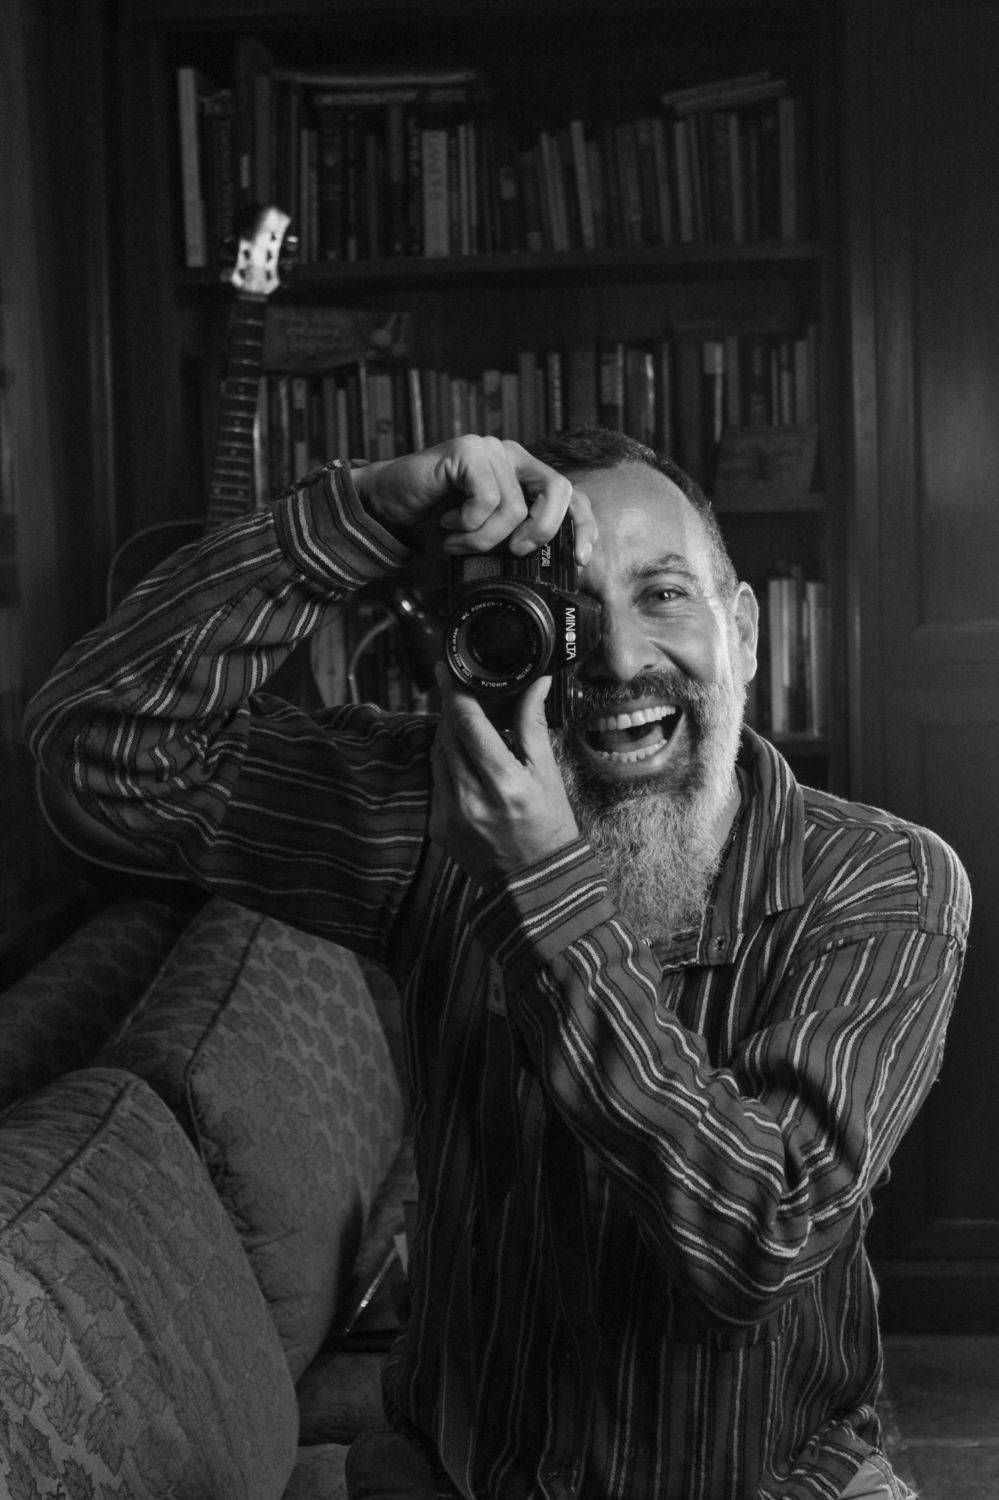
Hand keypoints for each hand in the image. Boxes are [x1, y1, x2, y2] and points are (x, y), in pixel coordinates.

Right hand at [352, 435, 595, 564]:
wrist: (388, 513)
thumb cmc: (436, 528)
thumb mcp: (487, 543)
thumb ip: (518, 544)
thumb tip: (555, 568)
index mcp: (525, 477)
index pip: (572, 495)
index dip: (583, 526)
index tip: (580, 560)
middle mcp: (513, 457)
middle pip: (557, 490)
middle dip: (541, 531)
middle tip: (513, 551)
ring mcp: (491, 450)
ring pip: (515, 505)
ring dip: (484, 538)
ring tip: (458, 541)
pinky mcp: (468, 449)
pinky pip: (487, 497)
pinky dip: (469, 522)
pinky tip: (448, 523)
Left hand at [428, 668, 580, 888]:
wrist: (535, 880)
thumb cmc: (549, 823)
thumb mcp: (547, 772)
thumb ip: (531, 724)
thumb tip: (534, 682)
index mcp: (503, 781)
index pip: (465, 722)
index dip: (453, 691)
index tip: (446, 670)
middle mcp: (470, 798)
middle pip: (446, 734)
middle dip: (452, 711)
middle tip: (464, 695)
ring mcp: (448, 814)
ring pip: (437, 755)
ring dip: (448, 737)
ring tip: (470, 731)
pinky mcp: (436, 826)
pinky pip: (435, 781)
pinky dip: (447, 765)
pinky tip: (467, 766)